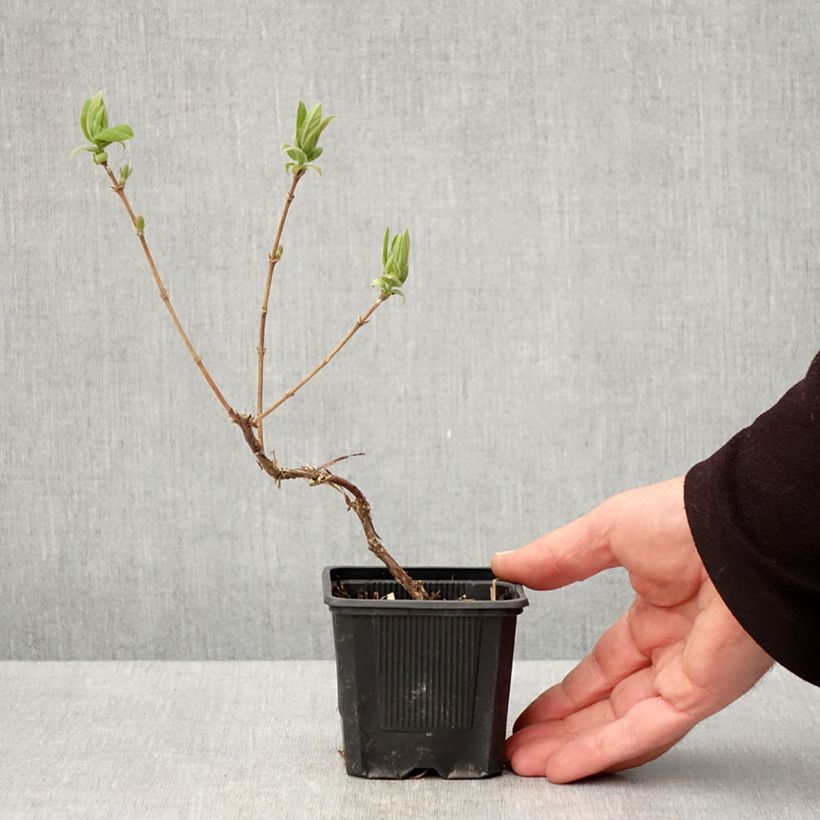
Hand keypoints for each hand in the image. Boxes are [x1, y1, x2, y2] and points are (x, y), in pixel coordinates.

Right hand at [492, 477, 773, 782]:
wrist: (740, 529)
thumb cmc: (689, 518)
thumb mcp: (604, 532)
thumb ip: (554, 557)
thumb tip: (507, 564)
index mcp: (655, 612)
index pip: (603, 666)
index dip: (565, 691)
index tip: (533, 710)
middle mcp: (673, 649)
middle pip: (608, 703)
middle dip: (562, 727)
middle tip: (521, 746)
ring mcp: (688, 674)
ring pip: (624, 725)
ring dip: (577, 747)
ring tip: (532, 763)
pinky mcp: (702, 693)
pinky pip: (648, 730)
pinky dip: (606, 748)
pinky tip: (570, 762)